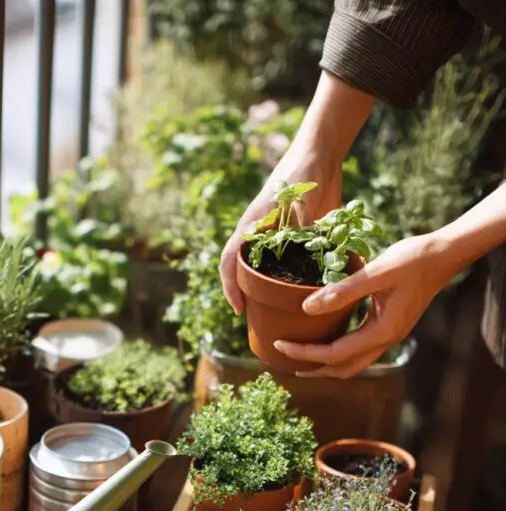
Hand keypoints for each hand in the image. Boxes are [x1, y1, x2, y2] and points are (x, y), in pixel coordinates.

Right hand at [220, 149, 341, 313]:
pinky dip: (286, 278)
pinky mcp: (293, 234)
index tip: (238, 308)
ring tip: (271, 311)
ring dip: (262, 288)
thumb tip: (301, 247)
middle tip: (254, 318)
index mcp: (252, 224)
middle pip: (240, 267)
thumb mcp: (300, 197)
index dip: (230, 286)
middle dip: (242, 293)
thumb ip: (298, 220)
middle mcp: (258, 232)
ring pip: (261, 267)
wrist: (320, 153)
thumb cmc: (304, 171)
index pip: (230, 259)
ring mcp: (274, 234)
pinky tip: (297, 292)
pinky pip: (285, 261)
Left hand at [274, 234, 453, 377]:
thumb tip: (307, 308)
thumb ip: (342, 291)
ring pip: (353, 362)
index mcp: (382, 332)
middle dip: (313, 368)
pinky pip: (359, 347)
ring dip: (326, 363)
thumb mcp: (376, 272)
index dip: (306, 353)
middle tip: (284, 359)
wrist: (444, 254)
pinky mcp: (389, 325)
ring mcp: (389, 334)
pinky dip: (339, 349)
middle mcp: (386, 339)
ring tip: (302, 356)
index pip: (335, 354)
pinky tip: (326, 337)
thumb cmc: (413, 259)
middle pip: (344, 369)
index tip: (281, 344)